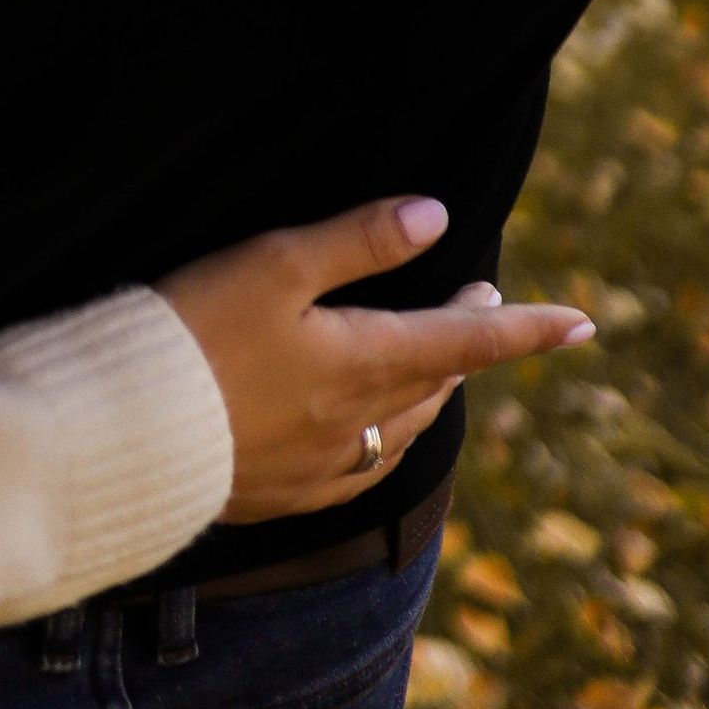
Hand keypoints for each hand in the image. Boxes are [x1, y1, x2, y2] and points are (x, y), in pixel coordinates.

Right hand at [161, 196, 591, 521]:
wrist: (125, 432)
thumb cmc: (194, 331)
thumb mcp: (274, 265)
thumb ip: (356, 241)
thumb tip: (435, 216)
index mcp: (363, 360)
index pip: (466, 340)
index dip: (526, 329)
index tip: (583, 323)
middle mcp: (359, 421)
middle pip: (436, 379)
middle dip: (469, 341)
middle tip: (485, 304)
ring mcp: (323, 465)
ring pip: (403, 426)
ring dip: (430, 388)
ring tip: (438, 363)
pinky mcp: (283, 492)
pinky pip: (360, 467)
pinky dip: (383, 436)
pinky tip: (367, 434)